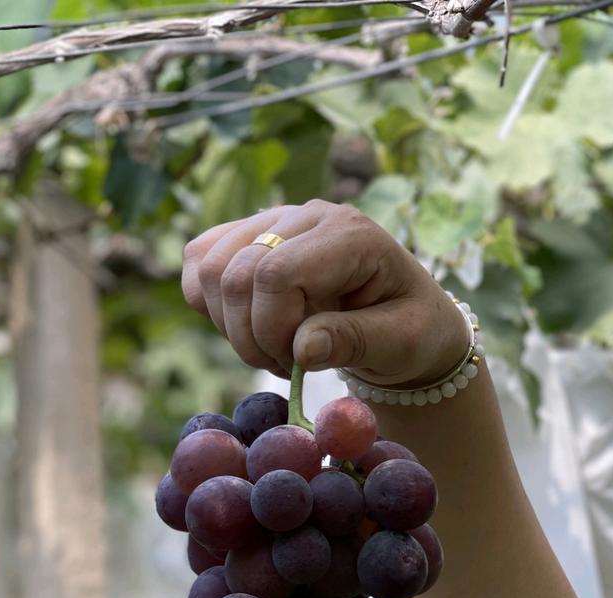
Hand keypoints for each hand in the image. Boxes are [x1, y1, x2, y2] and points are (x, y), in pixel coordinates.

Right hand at [181, 200, 467, 387]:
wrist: (406, 318)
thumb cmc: (412, 330)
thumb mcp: (402, 343)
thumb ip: (355, 341)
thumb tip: (303, 347)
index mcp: (351, 234)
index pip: (277, 272)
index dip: (272, 328)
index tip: (297, 363)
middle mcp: (307, 215)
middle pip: (236, 272)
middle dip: (251, 337)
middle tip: (287, 366)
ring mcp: (272, 221)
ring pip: (210, 268)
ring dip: (231, 326)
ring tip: (276, 350)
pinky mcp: (246, 236)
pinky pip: (200, 264)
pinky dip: (213, 307)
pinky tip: (253, 328)